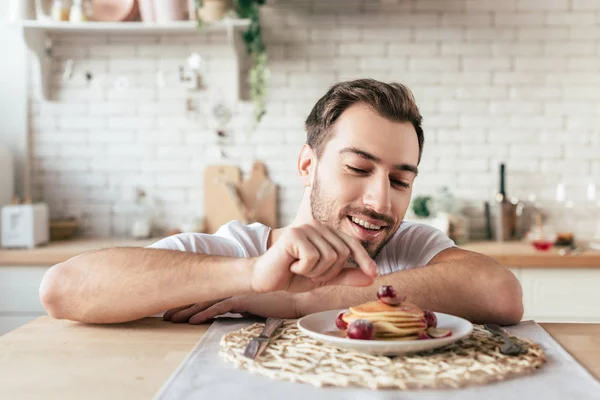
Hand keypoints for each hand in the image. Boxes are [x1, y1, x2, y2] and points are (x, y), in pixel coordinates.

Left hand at [163, 292, 299, 324]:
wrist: (296, 296)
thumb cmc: (279, 299)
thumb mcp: (256, 300)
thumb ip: (244, 301)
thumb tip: (234, 308)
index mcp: (233, 288)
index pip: (207, 293)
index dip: (190, 300)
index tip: (175, 309)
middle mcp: (233, 288)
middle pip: (202, 296)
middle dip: (182, 305)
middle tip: (166, 314)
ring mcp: (237, 293)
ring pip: (206, 302)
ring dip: (187, 311)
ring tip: (171, 318)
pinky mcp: (243, 300)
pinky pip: (220, 308)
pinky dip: (205, 314)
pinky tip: (192, 321)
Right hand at [250, 220, 377, 292]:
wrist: (265, 277)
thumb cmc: (293, 275)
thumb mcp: (325, 277)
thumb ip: (347, 275)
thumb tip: (372, 277)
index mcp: (327, 233)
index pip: (352, 244)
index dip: (364, 260)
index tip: (374, 274)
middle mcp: (318, 226)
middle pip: (342, 253)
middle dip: (328, 271)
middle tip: (308, 272)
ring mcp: (306, 228)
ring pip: (329, 257)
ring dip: (314, 272)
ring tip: (299, 268)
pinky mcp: (294, 235)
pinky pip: (313, 258)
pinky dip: (303, 269)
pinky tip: (291, 266)